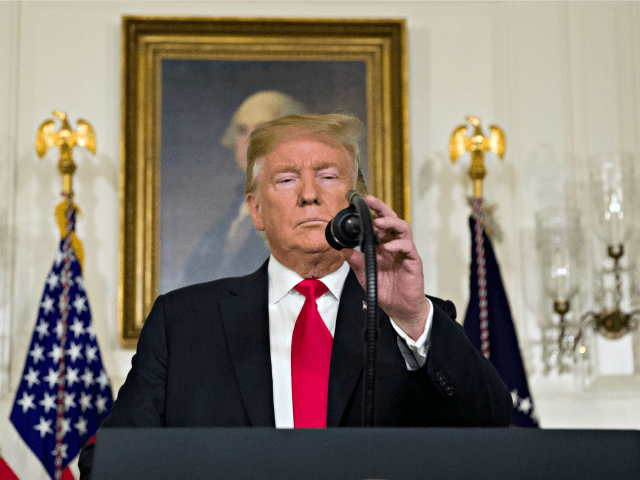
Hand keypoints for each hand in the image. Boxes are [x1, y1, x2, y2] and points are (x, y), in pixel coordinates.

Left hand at [341, 195, 429, 339]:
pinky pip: (408, 248)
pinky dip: (398, 244)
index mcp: (382, 247)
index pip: (378, 226)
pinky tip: (388, 247)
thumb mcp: (365, 277)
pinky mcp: (413, 262)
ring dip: (391, 222)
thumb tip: (343, 250)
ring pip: (403, 229)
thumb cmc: (385, 291)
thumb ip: (356, 263)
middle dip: (382, 208)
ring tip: (379, 222)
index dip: (371, 214)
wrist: (400, 309)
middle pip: (391, 221)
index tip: (360, 206)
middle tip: (371, 201)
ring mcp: (404, 253)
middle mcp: (393, 247)